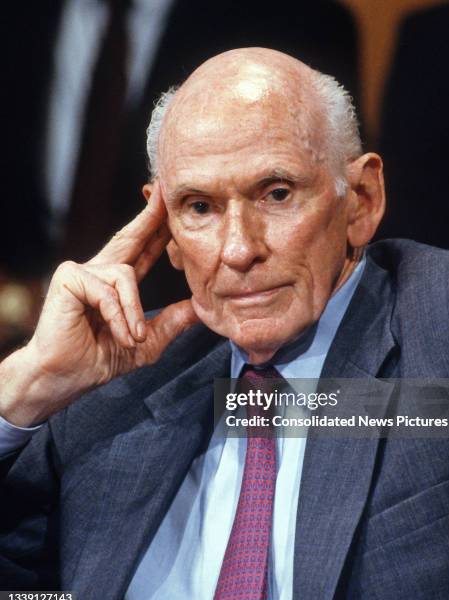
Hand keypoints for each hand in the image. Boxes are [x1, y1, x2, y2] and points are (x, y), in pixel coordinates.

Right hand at [0, 183, 198, 425]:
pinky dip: (118, 316)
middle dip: (150, 214)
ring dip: (133, 312)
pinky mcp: (69, 277)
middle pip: (130, 237)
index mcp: (115, 283)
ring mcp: (82, 271)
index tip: (171, 206)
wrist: (65, 377)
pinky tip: (118, 334)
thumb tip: (200, 308)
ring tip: (132, 338)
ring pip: (125, 275)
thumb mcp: (146, 342)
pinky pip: (108, 290)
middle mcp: (99, 271)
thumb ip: (171, 323)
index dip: (157, 228)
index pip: (142, 249)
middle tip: (167, 190)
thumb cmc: (98, 359)